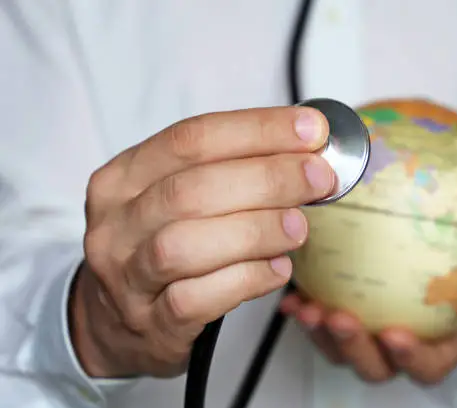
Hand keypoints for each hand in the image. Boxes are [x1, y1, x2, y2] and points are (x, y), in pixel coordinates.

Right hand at [70, 106, 333, 377]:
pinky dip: (247, 279)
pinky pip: (197, 298)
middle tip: (318, 178)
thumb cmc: (159, 246)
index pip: (191, 139)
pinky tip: (277, 269)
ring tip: (298, 226)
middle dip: (267, 178)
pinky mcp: (151, 323)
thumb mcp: (174, 199)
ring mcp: (128, 277)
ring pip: (188, 244)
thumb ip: (228, 172)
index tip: (310, 129)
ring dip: (256, 230)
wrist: (116, 322)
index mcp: (123, 178)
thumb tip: (305, 154)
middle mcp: (117, 224)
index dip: (256, 130)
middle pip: (192, 189)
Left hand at [281, 183, 456, 384]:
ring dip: (321, 331)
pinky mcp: (341, 318)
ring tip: (308, 305)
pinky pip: (319, 321)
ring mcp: (368, 337)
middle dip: (355, 347)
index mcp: (440, 341)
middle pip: (375, 363)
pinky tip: (293, 291)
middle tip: (342, 318)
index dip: (411, 357)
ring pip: (340, 347)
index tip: (396, 334)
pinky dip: (304, 309)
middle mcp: (400, 346)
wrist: (440, 271)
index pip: (429, 363)